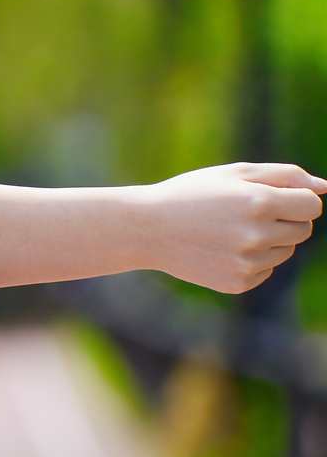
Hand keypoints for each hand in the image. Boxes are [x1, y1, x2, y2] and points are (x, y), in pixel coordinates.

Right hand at [141, 162, 326, 292]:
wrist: (147, 229)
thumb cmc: (192, 194)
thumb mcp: (234, 173)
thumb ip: (284, 175)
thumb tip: (325, 187)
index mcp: (259, 202)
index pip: (312, 206)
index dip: (298, 199)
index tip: (276, 197)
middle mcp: (257, 235)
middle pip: (304, 230)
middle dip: (286, 220)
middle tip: (250, 213)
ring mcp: (248, 263)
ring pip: (286, 251)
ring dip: (270, 240)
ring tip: (232, 231)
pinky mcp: (238, 283)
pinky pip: (265, 270)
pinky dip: (252, 260)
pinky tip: (222, 250)